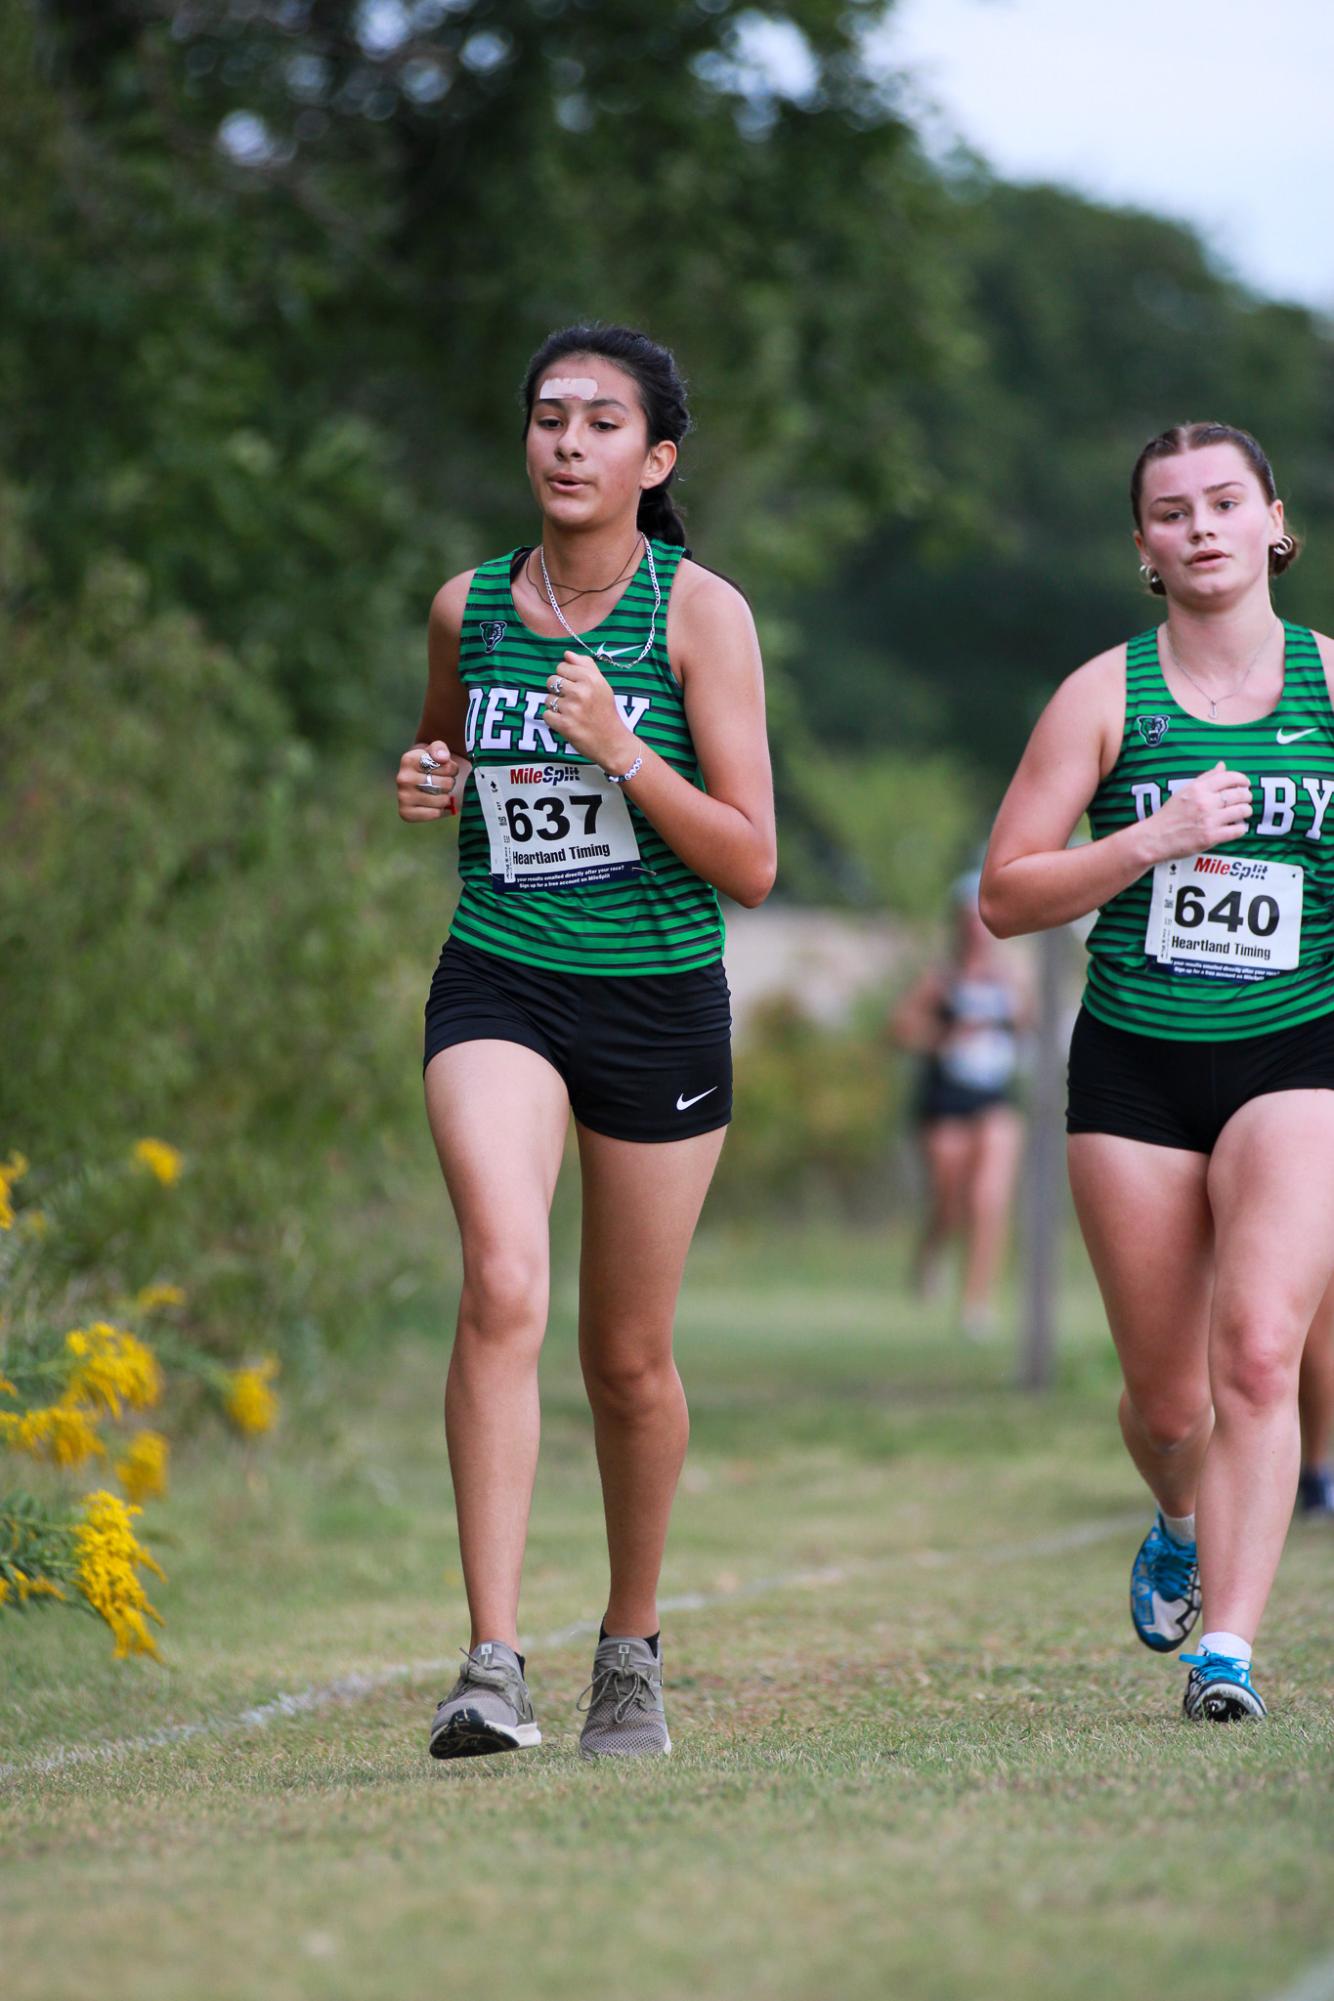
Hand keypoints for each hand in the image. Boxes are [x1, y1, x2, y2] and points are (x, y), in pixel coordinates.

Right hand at [396, 740, 463, 820]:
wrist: (425, 782)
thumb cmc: (434, 765)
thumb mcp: (438, 751)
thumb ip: (440, 748)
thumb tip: (442, 758)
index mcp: (409, 759)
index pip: (445, 766)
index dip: (451, 768)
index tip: (446, 767)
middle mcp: (403, 778)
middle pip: (445, 784)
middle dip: (450, 783)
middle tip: (443, 782)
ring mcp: (403, 797)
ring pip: (441, 800)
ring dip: (447, 797)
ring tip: (440, 792)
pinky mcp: (406, 813)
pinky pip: (435, 813)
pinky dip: (441, 810)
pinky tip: (436, 804)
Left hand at [543, 652, 637, 771]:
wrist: (612, 742)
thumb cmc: (606, 712)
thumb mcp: (602, 685)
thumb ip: (586, 666)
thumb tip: (567, 654)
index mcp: (591, 679)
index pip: (562, 666)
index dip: (566, 676)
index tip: (575, 686)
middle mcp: (581, 691)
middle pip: (551, 680)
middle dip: (558, 690)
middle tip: (572, 701)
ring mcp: (571, 709)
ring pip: (548, 698)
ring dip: (556, 706)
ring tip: (571, 713)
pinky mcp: (564, 725)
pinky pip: (546, 715)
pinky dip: (554, 720)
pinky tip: (566, 722)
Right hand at [1147, 760, 1252, 859]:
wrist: (1155, 838)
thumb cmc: (1169, 815)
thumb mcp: (1184, 791)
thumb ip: (1205, 778)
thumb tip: (1222, 765)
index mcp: (1198, 789)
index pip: (1229, 777)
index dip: (1242, 779)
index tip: (1245, 784)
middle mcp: (1205, 802)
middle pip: (1240, 794)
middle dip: (1246, 796)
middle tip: (1245, 800)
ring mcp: (1209, 820)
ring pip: (1242, 811)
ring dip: (1246, 811)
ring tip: (1242, 813)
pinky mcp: (1211, 837)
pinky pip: (1238, 830)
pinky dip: (1240, 828)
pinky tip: (1236, 827)